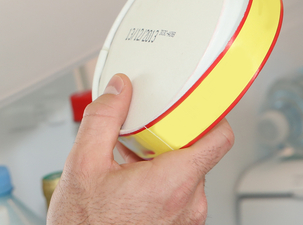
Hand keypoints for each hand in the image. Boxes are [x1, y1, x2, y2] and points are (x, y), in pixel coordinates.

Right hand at [48, 73, 233, 224]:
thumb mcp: (83, 163)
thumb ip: (103, 118)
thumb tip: (119, 90)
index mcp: (173, 183)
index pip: (219, 138)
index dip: (209, 114)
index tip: (192, 103)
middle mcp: (189, 204)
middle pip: (197, 152)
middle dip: (168, 138)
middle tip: (140, 135)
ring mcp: (186, 220)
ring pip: (187, 173)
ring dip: (161, 162)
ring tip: (129, 164)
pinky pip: (179, 194)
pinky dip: (159, 182)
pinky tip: (130, 183)